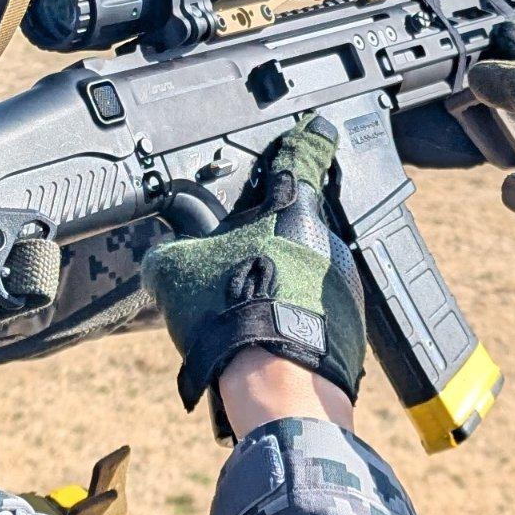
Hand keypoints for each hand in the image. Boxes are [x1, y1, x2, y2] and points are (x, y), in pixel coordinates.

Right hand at [141, 117, 366, 419]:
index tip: (316, 126)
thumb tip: (164, 247)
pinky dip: (293, 312)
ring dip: (281, 276)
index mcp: (290, 210)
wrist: (279, 388)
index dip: (304, 138)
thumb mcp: (175, 270)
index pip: (301, 156)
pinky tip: (264, 331)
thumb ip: (171, 246)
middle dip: (270, 233)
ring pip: (307, 265)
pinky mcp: (351, 323)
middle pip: (297, 220)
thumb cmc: (231, 317)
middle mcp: (327, 239)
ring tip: (245, 305)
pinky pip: (315, 305)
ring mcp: (343, 282)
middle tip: (237, 254)